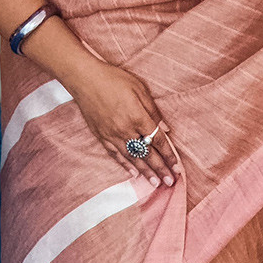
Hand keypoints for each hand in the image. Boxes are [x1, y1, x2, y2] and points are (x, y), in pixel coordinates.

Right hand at [66, 58, 177, 187]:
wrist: (84, 79)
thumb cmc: (114, 79)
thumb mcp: (139, 88)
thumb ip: (153, 111)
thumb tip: (166, 129)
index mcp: (138, 117)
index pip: (158, 141)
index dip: (169, 155)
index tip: (177, 167)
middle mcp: (125, 130)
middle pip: (147, 153)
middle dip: (160, 169)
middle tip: (170, 182)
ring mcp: (112, 135)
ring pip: (132, 158)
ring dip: (145, 172)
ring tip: (155, 183)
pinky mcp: (101, 136)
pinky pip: (115, 155)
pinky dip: (125, 165)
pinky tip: (134, 174)